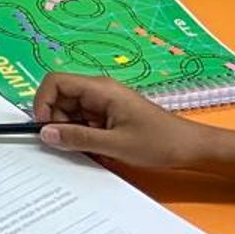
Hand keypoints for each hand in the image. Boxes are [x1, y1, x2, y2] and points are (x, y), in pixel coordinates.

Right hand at [33, 72, 206, 171]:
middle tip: (69, 144)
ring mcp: (105, 103)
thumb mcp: (115, 144)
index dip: (43, 103)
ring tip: (89, 150)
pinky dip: (84, 136)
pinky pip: (84, 122)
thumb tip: (45, 133)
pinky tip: (98, 150)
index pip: (55, 82)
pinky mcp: (110, 116)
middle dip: (57, 122)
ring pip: (71, 112)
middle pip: (60, 98)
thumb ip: (77, 138)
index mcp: (100, 89)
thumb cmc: (159, 143)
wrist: (191, 148)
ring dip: (72, 132)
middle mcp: (99, 92)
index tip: (45, 128)